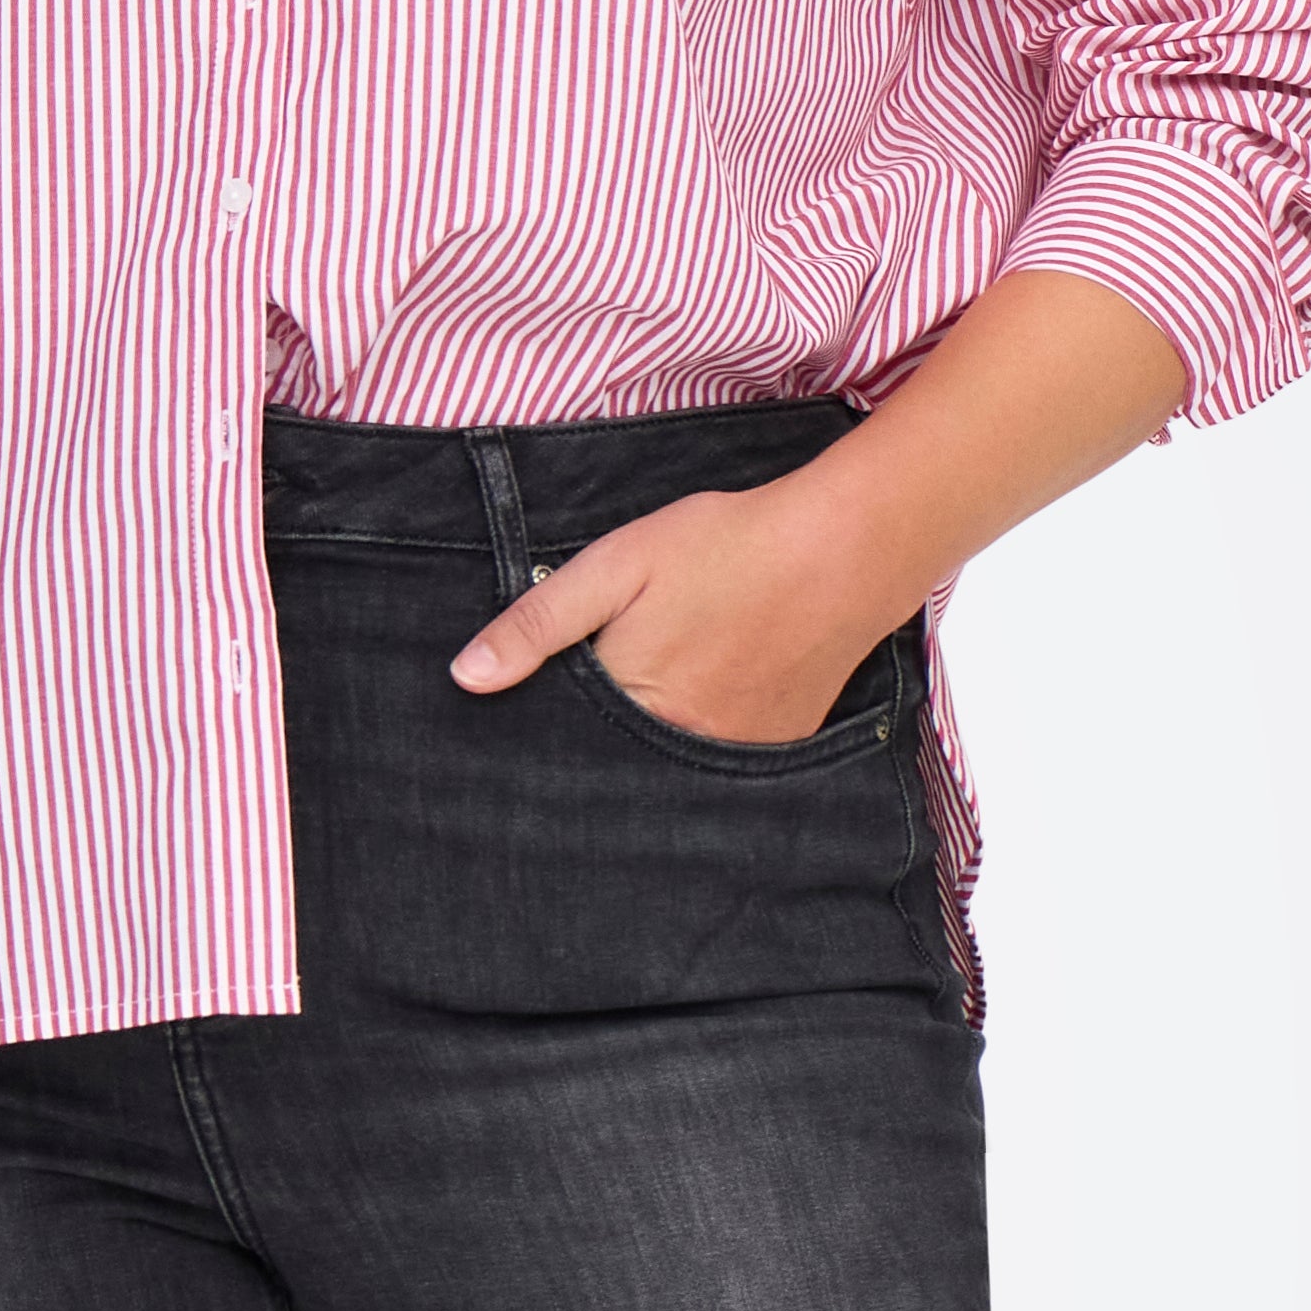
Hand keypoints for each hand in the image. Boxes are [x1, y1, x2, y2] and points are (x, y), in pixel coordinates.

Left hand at [448, 463, 909, 741]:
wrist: (844, 550)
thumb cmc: (726, 548)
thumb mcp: (616, 567)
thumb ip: (538, 625)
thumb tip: (466, 677)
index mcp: (633, 709)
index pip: (565, 743)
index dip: (549, 722)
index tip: (545, 702)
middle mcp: (682, 750)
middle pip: (616, 761)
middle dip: (597, 736)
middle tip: (618, 680)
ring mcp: (735, 756)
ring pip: (667, 762)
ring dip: (653, 735)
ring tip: (673, 673)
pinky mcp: (776, 746)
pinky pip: (719, 755)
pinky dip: (703, 732)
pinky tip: (714, 683)